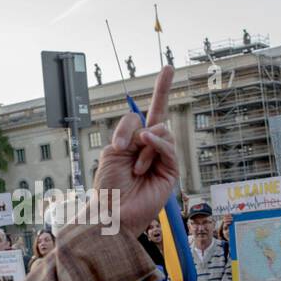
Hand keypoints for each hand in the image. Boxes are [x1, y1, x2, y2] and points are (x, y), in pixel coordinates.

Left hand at [92, 66, 178, 234]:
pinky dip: (156, 145)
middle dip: (137, 129)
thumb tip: (152, 131)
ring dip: (144, 145)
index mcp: (136, 140)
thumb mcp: (113, 150)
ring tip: (135, 168)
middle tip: (121, 148)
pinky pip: (168, 148)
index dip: (161, 89)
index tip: (169, 68)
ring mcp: (163, 158)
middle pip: (157, 117)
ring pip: (163, 132)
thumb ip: (131, 132)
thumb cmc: (108, 185)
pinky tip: (146, 148)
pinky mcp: (171, 171)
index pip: (150, 110)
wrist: (113, 212)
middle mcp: (152, 146)